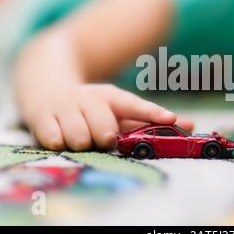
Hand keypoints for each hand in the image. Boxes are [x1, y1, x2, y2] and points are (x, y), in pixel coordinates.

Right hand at [28, 84, 192, 150]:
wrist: (48, 90)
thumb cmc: (93, 109)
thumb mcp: (119, 110)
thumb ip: (149, 120)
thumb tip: (190, 124)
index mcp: (113, 97)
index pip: (136, 106)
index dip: (153, 114)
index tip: (171, 120)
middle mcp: (91, 99)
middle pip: (105, 131)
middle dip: (105, 140)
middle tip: (102, 138)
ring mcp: (66, 107)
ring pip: (80, 139)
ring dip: (81, 143)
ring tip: (79, 137)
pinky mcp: (43, 117)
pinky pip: (54, 140)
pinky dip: (59, 142)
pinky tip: (58, 134)